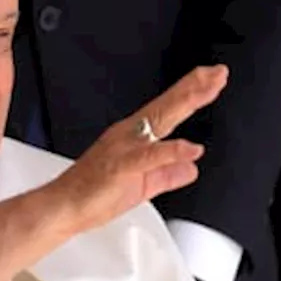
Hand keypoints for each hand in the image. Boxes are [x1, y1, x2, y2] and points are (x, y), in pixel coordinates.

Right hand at [47, 65, 227, 234]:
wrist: (62, 207)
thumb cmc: (93, 194)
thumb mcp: (143, 186)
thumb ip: (168, 174)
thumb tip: (191, 168)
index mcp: (134, 138)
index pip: (168, 110)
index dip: (192, 93)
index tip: (212, 80)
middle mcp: (129, 136)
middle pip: (167, 106)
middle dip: (194, 88)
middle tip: (218, 73)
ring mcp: (124, 148)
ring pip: (160, 121)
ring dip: (185, 104)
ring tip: (208, 90)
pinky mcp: (121, 166)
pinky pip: (149, 156)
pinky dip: (171, 151)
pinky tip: (190, 148)